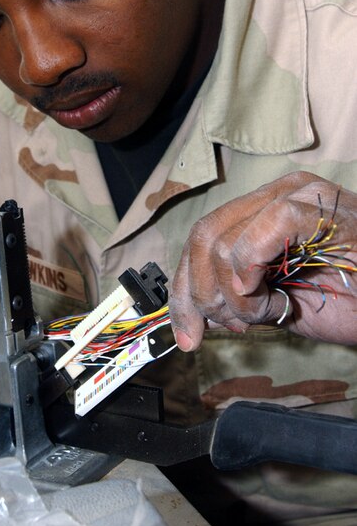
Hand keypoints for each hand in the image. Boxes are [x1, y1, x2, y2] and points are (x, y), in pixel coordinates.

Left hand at [169, 172, 356, 350]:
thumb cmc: (353, 301)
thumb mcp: (282, 301)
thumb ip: (239, 295)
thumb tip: (197, 309)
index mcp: (265, 209)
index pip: (203, 237)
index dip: (185, 287)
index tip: (186, 333)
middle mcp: (277, 193)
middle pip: (204, 236)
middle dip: (202, 293)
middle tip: (235, 324)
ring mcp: (298, 195)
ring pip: (223, 241)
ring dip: (235, 295)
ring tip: (272, 310)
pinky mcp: (317, 207)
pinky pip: (258, 235)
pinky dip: (251, 275)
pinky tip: (275, 297)